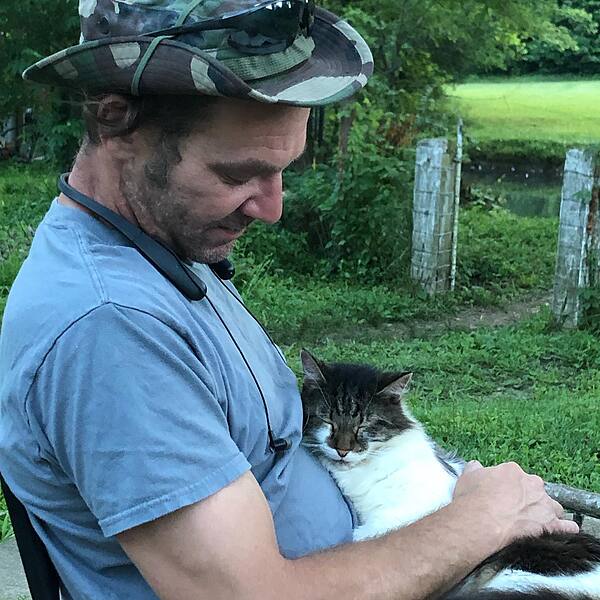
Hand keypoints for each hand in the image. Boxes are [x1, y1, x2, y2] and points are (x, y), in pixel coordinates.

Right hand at [453, 460, 578, 549]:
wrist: (481, 522)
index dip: (508, 487)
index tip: (501, 495)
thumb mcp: (467, 477)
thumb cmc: (473, 500)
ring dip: (546, 512)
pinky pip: (566, 526)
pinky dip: (565, 528)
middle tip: (514, 508)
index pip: (515, 476)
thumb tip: (476, 466)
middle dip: (528, 497)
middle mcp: (532, 484)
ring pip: (552, 506)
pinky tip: (562, 530)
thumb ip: (475, 469)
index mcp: (512, 470)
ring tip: (535, 521)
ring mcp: (543, 504)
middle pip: (535, 489)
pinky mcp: (551, 525)